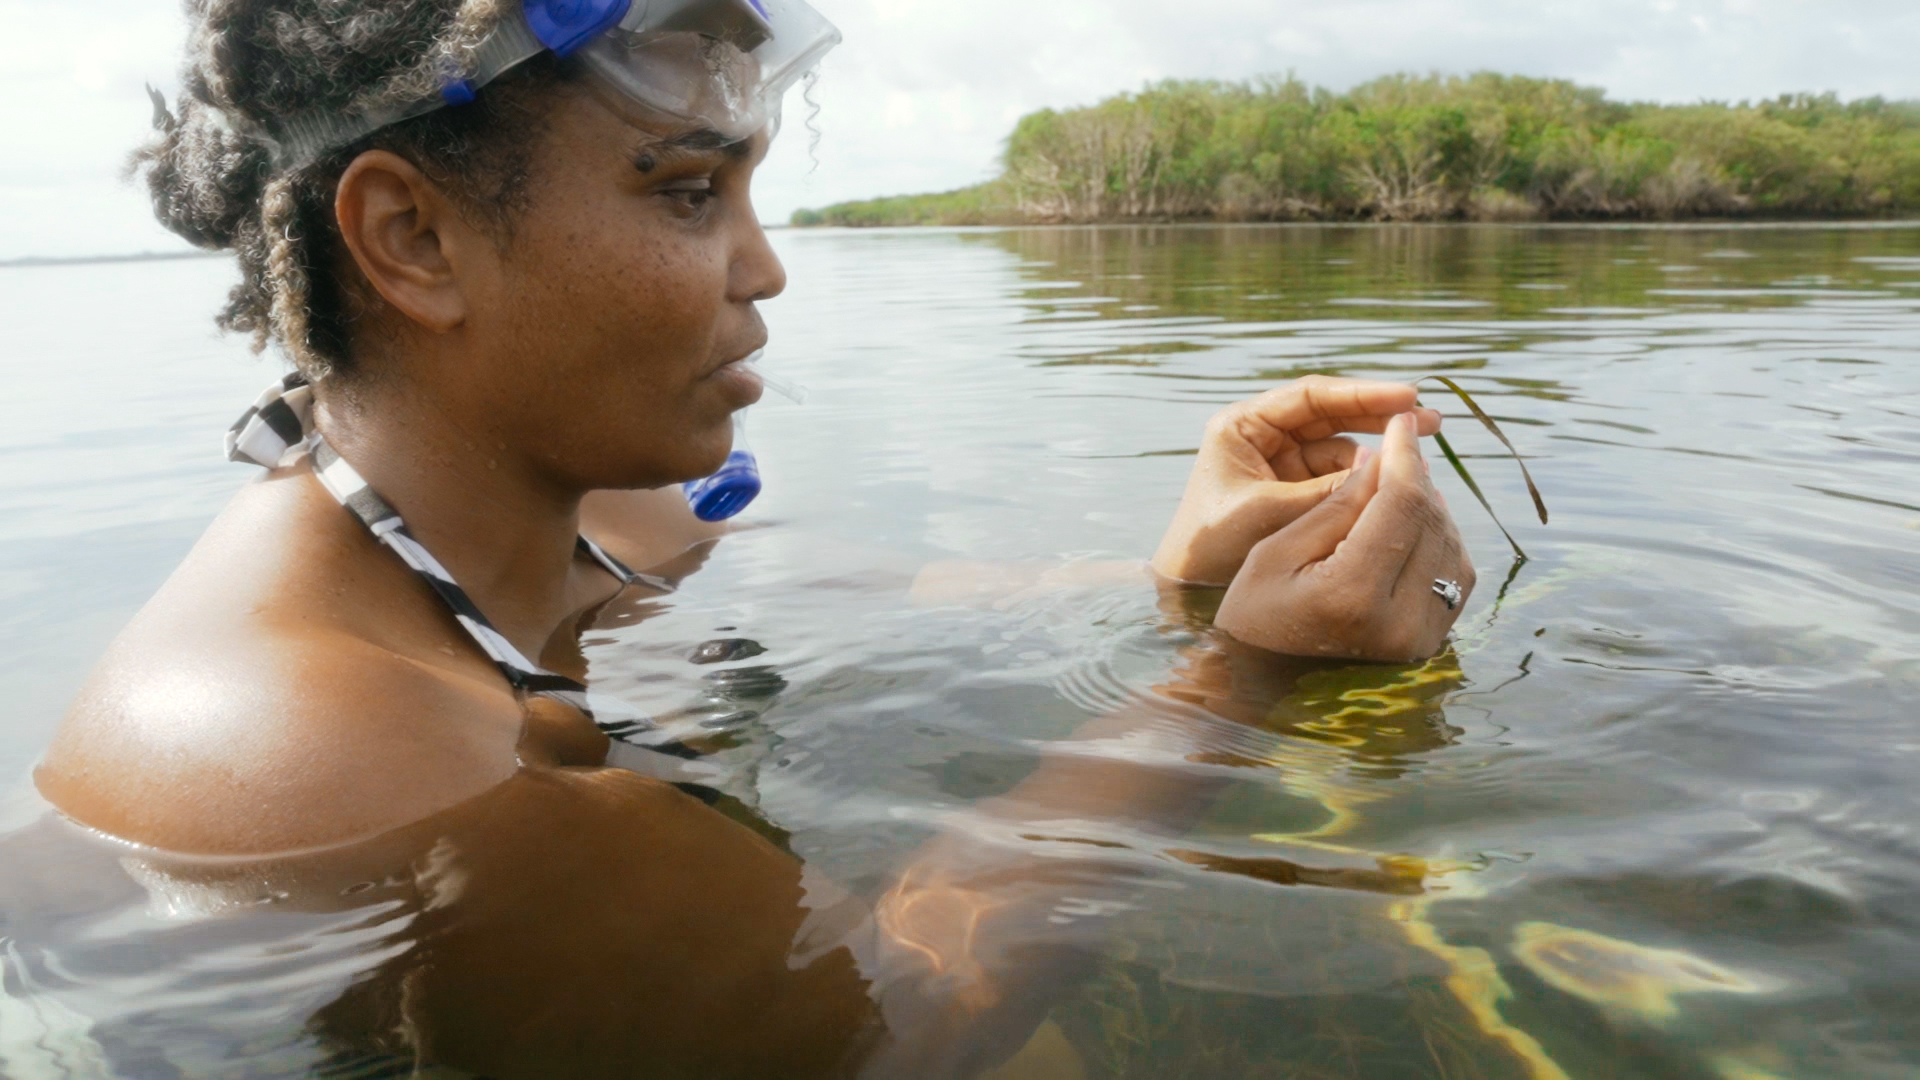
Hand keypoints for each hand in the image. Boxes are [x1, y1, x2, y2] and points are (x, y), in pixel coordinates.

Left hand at [1150, 376, 1441, 585]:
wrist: (1188, 591)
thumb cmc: (1211, 546)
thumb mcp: (1270, 513)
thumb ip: (1324, 490)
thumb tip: (1382, 468)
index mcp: (1243, 427)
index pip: (1311, 397)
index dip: (1363, 394)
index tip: (1407, 396)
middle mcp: (1262, 437)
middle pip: (1332, 414)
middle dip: (1380, 417)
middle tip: (1431, 420)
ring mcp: (1280, 463)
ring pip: (1340, 446)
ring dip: (1377, 452)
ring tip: (1421, 461)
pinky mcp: (1294, 490)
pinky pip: (1338, 477)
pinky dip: (1365, 481)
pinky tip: (1395, 489)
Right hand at [1213, 412, 1474, 662]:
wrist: (1262, 682)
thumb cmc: (1255, 613)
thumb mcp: (1276, 550)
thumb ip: (1336, 505)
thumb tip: (1383, 459)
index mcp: (1352, 595)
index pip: (1401, 504)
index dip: (1405, 454)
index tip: (1401, 419)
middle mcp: (1398, 621)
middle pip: (1431, 521)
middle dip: (1418, 475)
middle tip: (1399, 445)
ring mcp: (1420, 638)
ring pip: (1450, 544)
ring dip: (1430, 505)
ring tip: (1400, 484)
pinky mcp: (1430, 643)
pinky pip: (1453, 574)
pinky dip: (1438, 538)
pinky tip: (1410, 523)